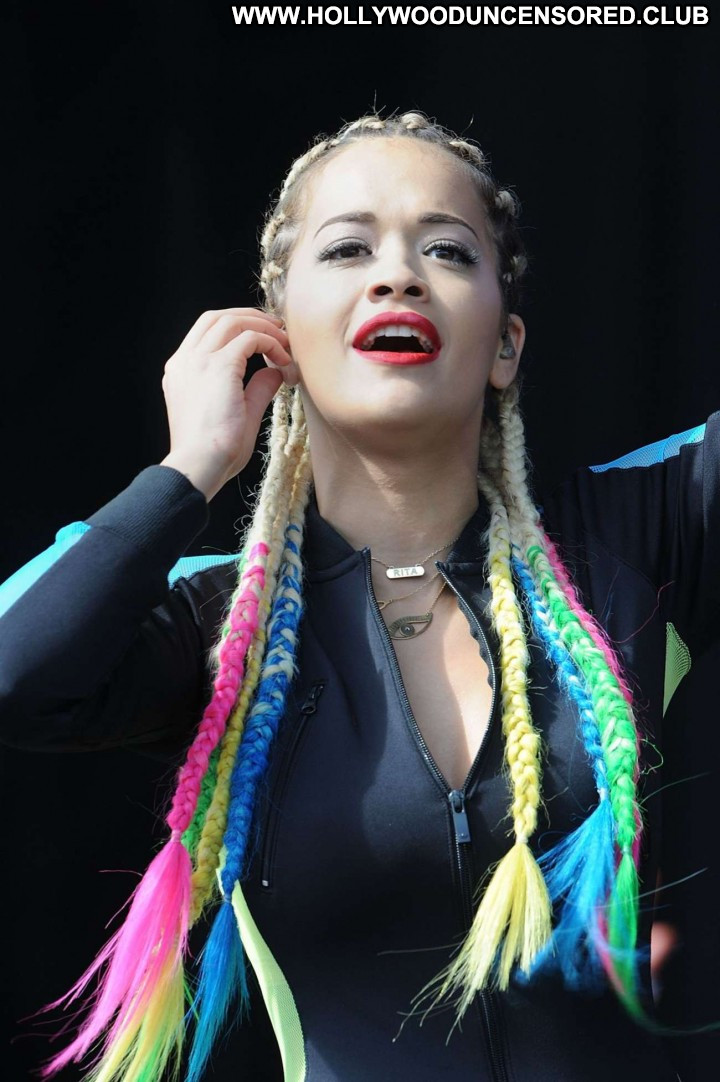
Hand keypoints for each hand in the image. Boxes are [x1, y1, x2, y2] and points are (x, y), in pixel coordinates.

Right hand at [160, 307, 296, 500]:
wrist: (200, 465)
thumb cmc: (215, 452)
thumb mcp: (239, 413)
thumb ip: (255, 389)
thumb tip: (275, 373)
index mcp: (182, 371)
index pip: (207, 331)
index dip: (237, 327)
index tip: (263, 339)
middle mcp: (185, 360)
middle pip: (217, 317)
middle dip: (251, 317)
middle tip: (278, 330)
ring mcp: (199, 361)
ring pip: (232, 320)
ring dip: (263, 327)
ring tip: (285, 343)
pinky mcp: (219, 366)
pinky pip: (250, 338)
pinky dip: (270, 343)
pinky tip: (283, 361)